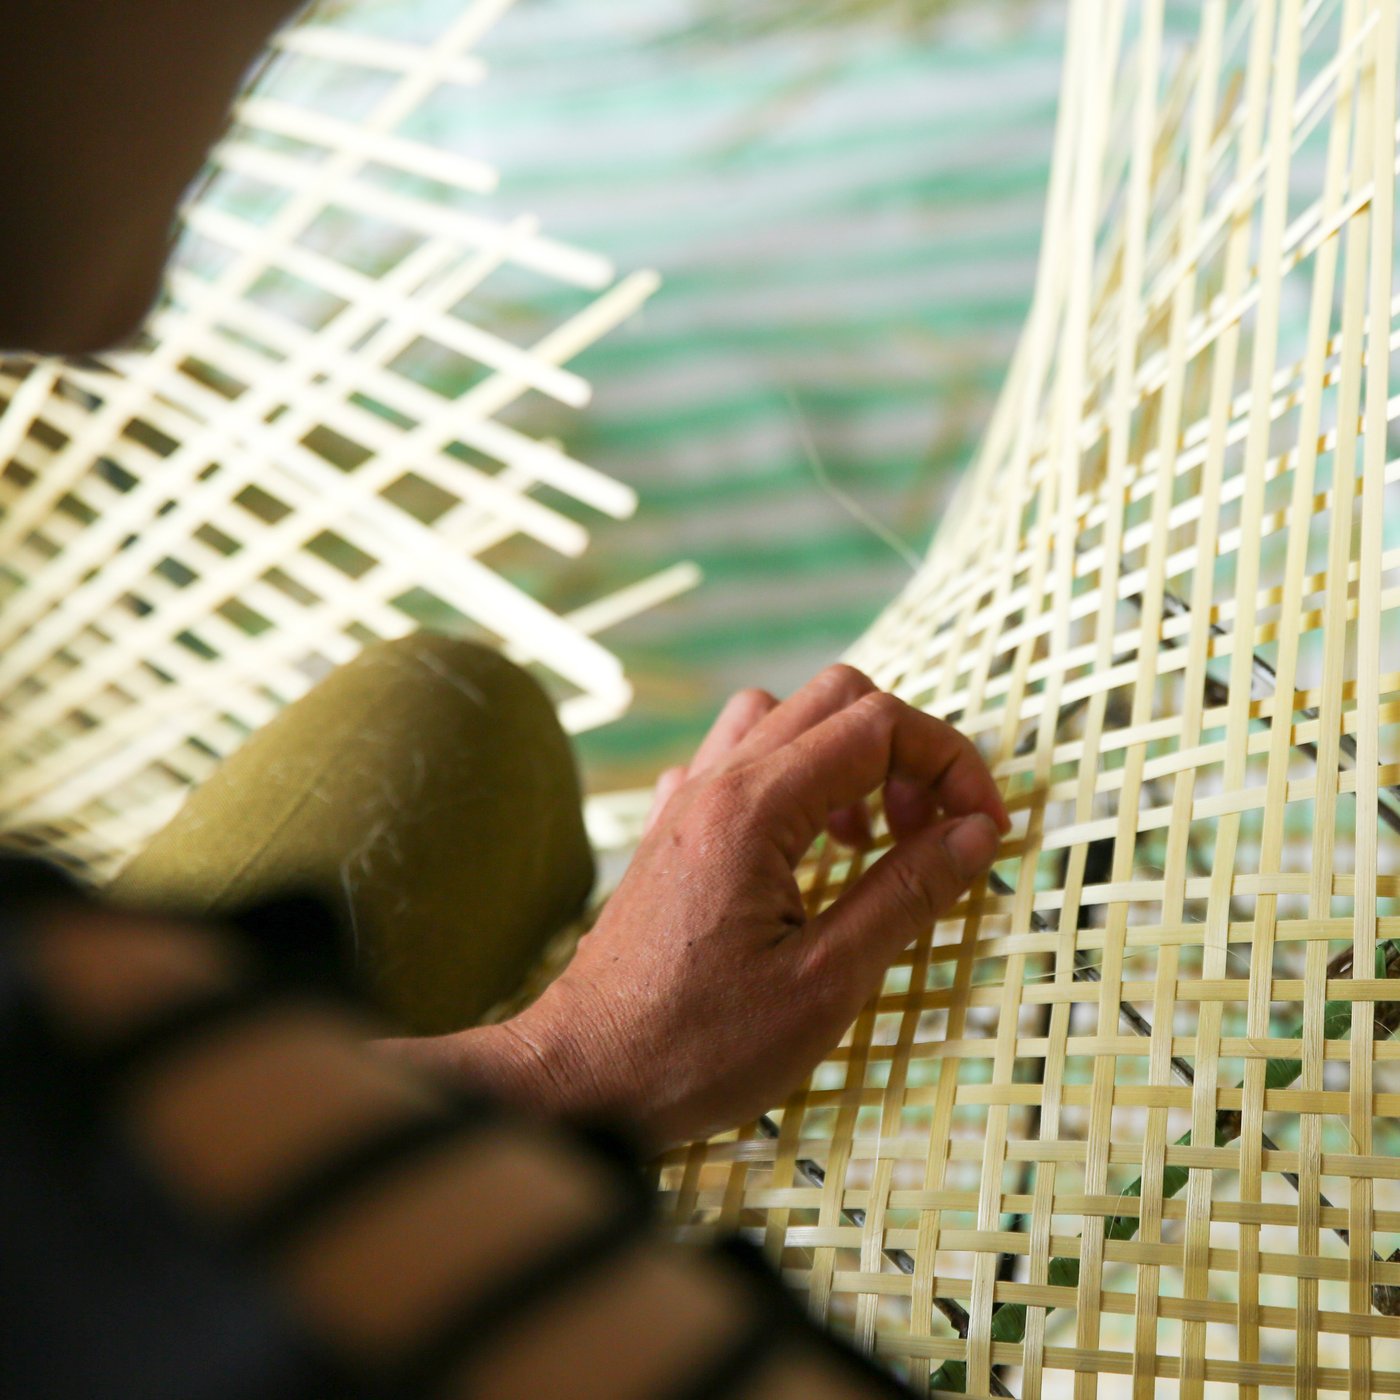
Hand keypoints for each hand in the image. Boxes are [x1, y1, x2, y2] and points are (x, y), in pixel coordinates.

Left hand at [479, 664, 1008, 1149]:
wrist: (581, 1076)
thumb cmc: (697, 1046)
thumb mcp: (825, 983)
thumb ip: (906, 894)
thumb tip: (978, 832)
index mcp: (755, 810)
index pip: (878, 725)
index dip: (951, 763)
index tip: (985, 830)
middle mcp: (714, 783)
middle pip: (835, 698)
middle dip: (904, 751)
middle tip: (927, 833)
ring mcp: (683, 801)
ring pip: (779, 718)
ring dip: (842, 758)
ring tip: (860, 841)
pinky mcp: (667, 831)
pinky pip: (734, 761)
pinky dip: (787, 781)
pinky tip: (795, 852)